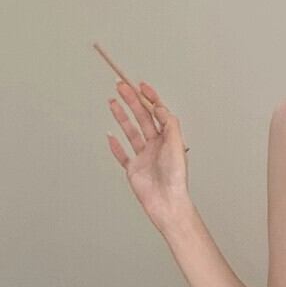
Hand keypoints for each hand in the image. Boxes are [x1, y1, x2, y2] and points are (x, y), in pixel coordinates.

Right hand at [106, 80, 190, 229]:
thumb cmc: (175, 177)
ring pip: (130, 131)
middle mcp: (156, 145)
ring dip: (122, 116)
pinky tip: (110, 136)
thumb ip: (169, 123)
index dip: (150, 97)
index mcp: (168, 138)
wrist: (166, 201)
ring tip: (112, 101)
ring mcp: (143, 156)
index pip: (158, 112)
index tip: (140, 85)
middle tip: (121, 86)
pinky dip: (115, 146)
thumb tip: (159, 107)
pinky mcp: (133, 169)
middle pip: (142, 117)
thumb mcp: (176, 143)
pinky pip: (122, 155)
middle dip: (132, 100)